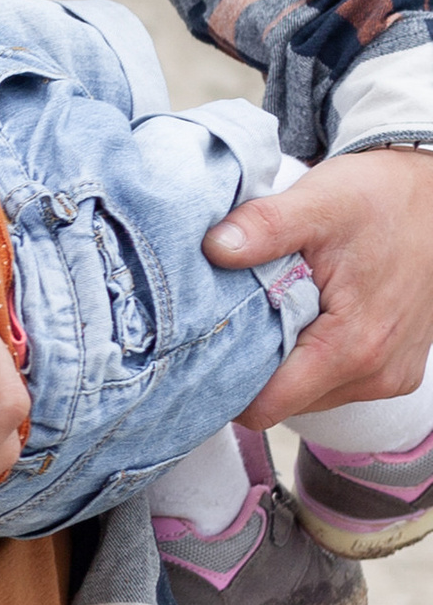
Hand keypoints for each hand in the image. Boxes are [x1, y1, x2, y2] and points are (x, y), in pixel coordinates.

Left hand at [208, 144, 432, 432]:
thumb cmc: (382, 199)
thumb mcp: (319, 203)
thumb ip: (264, 227)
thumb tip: (214, 247)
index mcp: (352, 346)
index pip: (269, 405)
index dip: (229, 383)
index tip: (206, 351)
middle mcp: (376, 373)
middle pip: (287, 402)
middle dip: (257, 367)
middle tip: (245, 316)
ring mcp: (391, 374)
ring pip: (312, 394)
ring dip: (289, 361)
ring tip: (282, 311)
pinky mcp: (398, 369)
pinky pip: (338, 381)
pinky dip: (317, 356)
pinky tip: (313, 317)